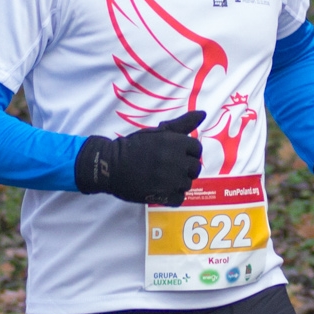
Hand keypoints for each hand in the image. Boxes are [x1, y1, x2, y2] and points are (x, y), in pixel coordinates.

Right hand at [75, 111, 204, 206]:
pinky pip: (179, 198)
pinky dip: (172, 196)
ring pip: (187, 184)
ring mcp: (171, 180)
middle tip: (168, 166)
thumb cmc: (134, 146)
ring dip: (178, 182)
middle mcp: (176, 161)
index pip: (197, 148)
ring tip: (163, 178)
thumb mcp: (158, 132)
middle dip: (185, 167)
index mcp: (176, 143)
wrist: (111, 165)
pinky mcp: (163, 196)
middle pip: (195, 168)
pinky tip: (162, 189)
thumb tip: (203, 114)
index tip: (176, 153)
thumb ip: (182, 124)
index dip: (188, 151)